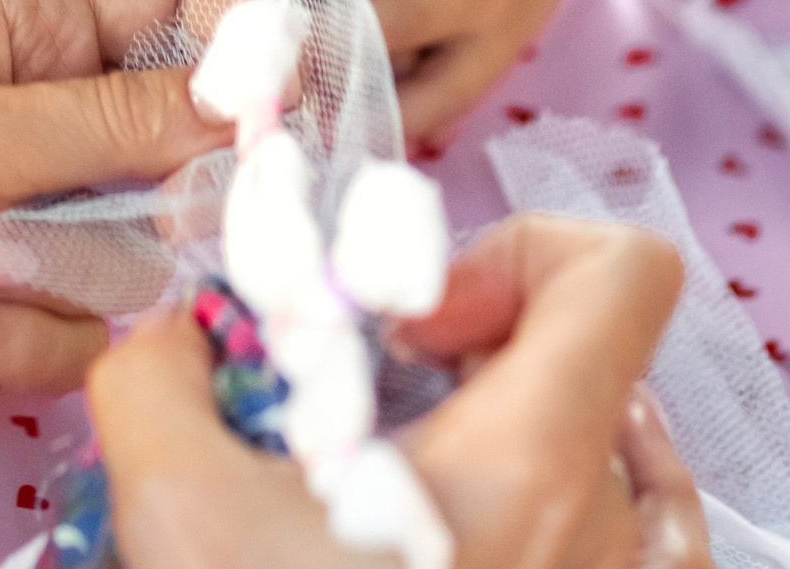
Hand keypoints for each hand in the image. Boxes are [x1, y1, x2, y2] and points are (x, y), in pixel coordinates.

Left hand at [0, 0, 227, 465]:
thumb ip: (116, 126)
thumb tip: (255, 100)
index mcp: (25, 20)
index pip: (185, 4)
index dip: (256, 47)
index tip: (298, 106)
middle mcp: (43, 117)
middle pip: (195, 148)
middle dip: (180, 196)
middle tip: (169, 224)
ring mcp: (29, 225)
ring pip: (149, 260)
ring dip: (63, 279)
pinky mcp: (5, 326)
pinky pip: (82, 342)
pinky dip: (12, 343)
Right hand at [89, 214, 697, 568]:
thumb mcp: (181, 512)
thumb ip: (158, 374)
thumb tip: (171, 334)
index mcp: (538, 462)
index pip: (624, 273)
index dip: (512, 250)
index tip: (415, 323)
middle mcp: (615, 534)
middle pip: (590, 360)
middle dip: (473, 355)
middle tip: (369, 411)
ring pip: (611, 459)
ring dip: (512, 438)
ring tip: (403, 490)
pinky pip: (631, 549)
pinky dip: (557, 517)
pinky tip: (452, 545)